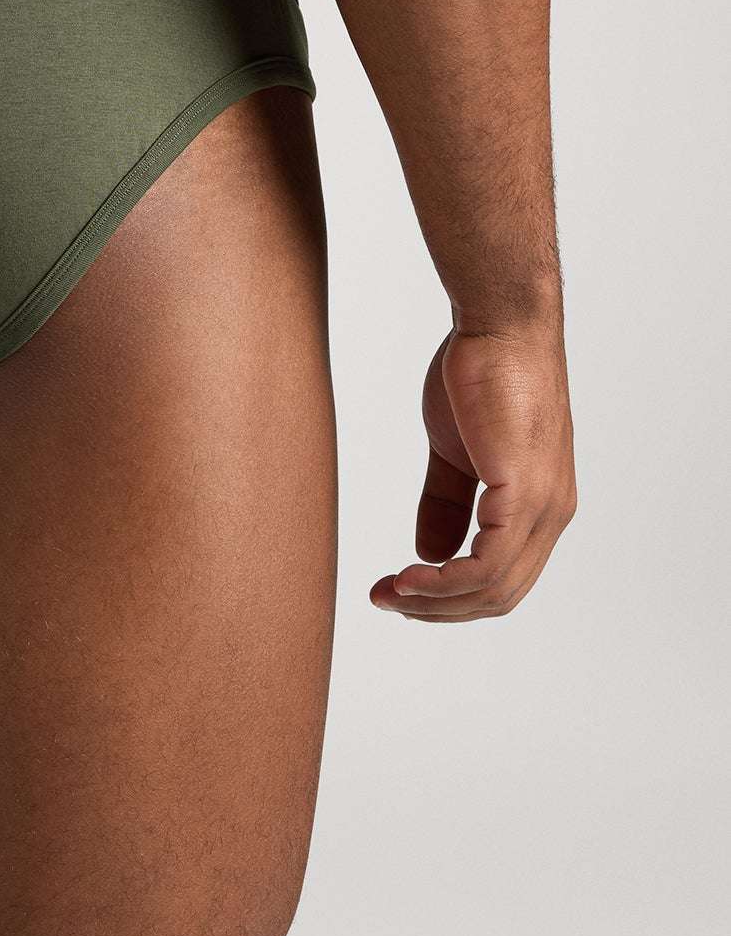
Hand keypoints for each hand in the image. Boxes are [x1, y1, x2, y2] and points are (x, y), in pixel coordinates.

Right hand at [370, 325, 575, 621]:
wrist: (500, 327)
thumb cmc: (481, 374)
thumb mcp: (455, 451)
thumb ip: (446, 503)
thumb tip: (429, 553)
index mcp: (538, 506)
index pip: (502, 577)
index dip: (450, 596)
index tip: (398, 590)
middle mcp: (551, 514)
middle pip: (500, 595)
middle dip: (438, 609)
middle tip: (386, 599)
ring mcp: (542, 505)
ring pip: (495, 587)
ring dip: (436, 601)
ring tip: (390, 592)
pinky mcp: (524, 491)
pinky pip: (489, 562)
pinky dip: (446, 581)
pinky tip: (409, 576)